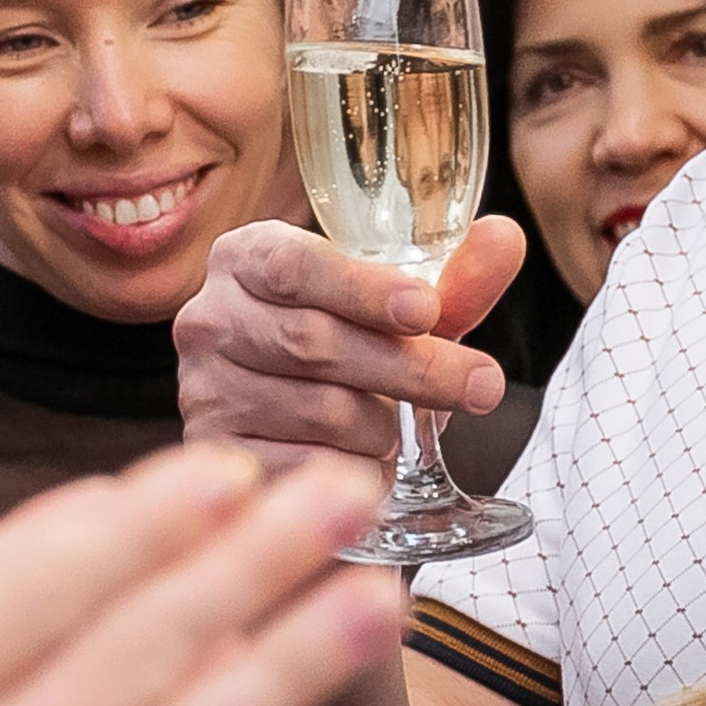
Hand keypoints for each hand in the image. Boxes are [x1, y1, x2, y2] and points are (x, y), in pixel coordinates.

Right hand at [173, 217, 524, 473]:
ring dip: (383, 425)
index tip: (426, 311)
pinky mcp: (214, 451)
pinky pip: (302, 465)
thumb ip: (454, 278)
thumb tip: (503, 238)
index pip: (296, 266)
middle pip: (313, 341)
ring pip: (317, 409)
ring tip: (398, 426)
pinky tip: (364, 457)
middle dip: (411, 366)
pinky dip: (352, 466)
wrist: (286, 418)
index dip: (364, 290)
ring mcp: (202, 388)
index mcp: (246, 257)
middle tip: (480, 385)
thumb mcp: (402, 309)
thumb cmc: (348, 348)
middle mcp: (209, 317)